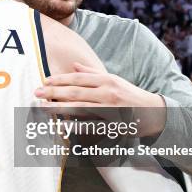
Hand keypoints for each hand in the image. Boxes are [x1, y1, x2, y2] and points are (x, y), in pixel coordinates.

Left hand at [34, 63, 165, 136]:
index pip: (78, 78)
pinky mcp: (113, 125)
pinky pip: (91, 125)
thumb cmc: (129, 94)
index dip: (60, 79)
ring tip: (43, 107)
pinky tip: (62, 124)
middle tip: (37, 93)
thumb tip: (74, 66)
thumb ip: (92, 73)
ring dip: (59, 107)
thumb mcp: (114, 80)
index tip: (44, 81)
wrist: (154, 112)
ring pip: (80, 108)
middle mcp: (108, 93)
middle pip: (75, 92)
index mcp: (107, 80)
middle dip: (54, 92)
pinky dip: (76, 125)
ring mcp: (110, 110)